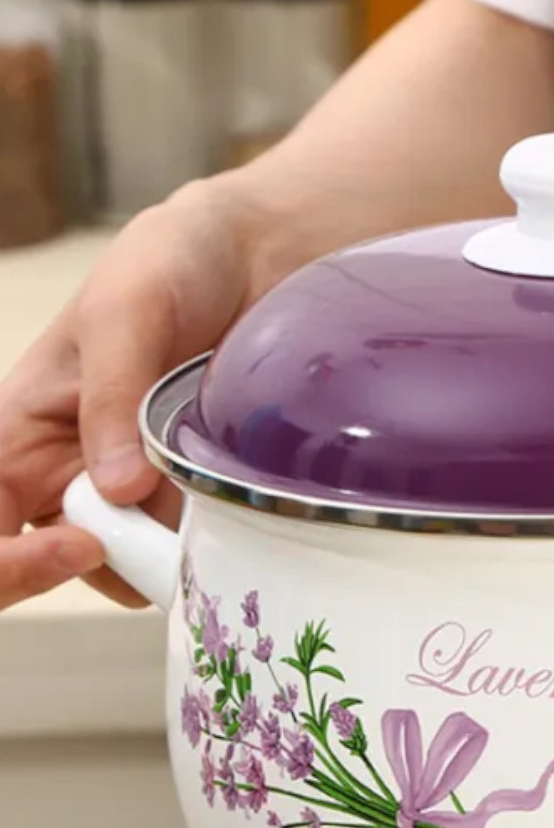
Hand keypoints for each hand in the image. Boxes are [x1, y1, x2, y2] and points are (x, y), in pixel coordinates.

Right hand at [0, 174, 301, 609]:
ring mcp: (137, 487)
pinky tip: (237, 530)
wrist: (255, 257)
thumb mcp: (125, 316)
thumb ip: (112, 397)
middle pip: (58, 559)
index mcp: (23, 431)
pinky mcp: (194, 490)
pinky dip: (208, 547)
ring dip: (164, 563)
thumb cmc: (166, 266)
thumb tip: (117, 490)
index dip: (11, 558)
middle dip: (103, 570)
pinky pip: (190, 541)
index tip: (82, 547)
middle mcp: (72, 470)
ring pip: (131, 563)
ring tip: (212, 534)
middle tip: (163, 556)